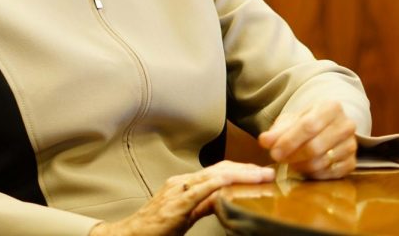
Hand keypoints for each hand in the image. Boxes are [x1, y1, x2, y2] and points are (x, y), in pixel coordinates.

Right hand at [89, 161, 273, 235]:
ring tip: (261, 176)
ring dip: (241, 174)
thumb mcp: (184, 214)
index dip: (241, 170)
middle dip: (247, 169)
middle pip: (220, 168)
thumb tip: (224, 199)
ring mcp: (179, 190)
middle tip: (269, 171)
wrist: (130, 235)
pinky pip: (202, 189)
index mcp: (185, 183)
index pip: (218, 170)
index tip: (261, 173)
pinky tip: (235, 182)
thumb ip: (203, 204)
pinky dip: (221, 183)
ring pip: (215, 175)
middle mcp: (182, 181)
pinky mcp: (177, 203)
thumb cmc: (156, 228)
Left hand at [257, 101, 357, 178]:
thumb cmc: (306, 122)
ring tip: (290, 161)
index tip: (273, 152)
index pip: (308, 126)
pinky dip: (312, 174)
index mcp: (331, 107)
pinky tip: (303, 167)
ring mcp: (352, 145)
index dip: (289, 141)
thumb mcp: (290, 121)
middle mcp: (346, 125)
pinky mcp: (352, 162)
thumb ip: (276, 131)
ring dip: (300, 166)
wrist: (327, 127)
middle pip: (315, 147)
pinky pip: (329, 174)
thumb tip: (264, 141)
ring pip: (321, 162)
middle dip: (292, 156)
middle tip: (278, 159)